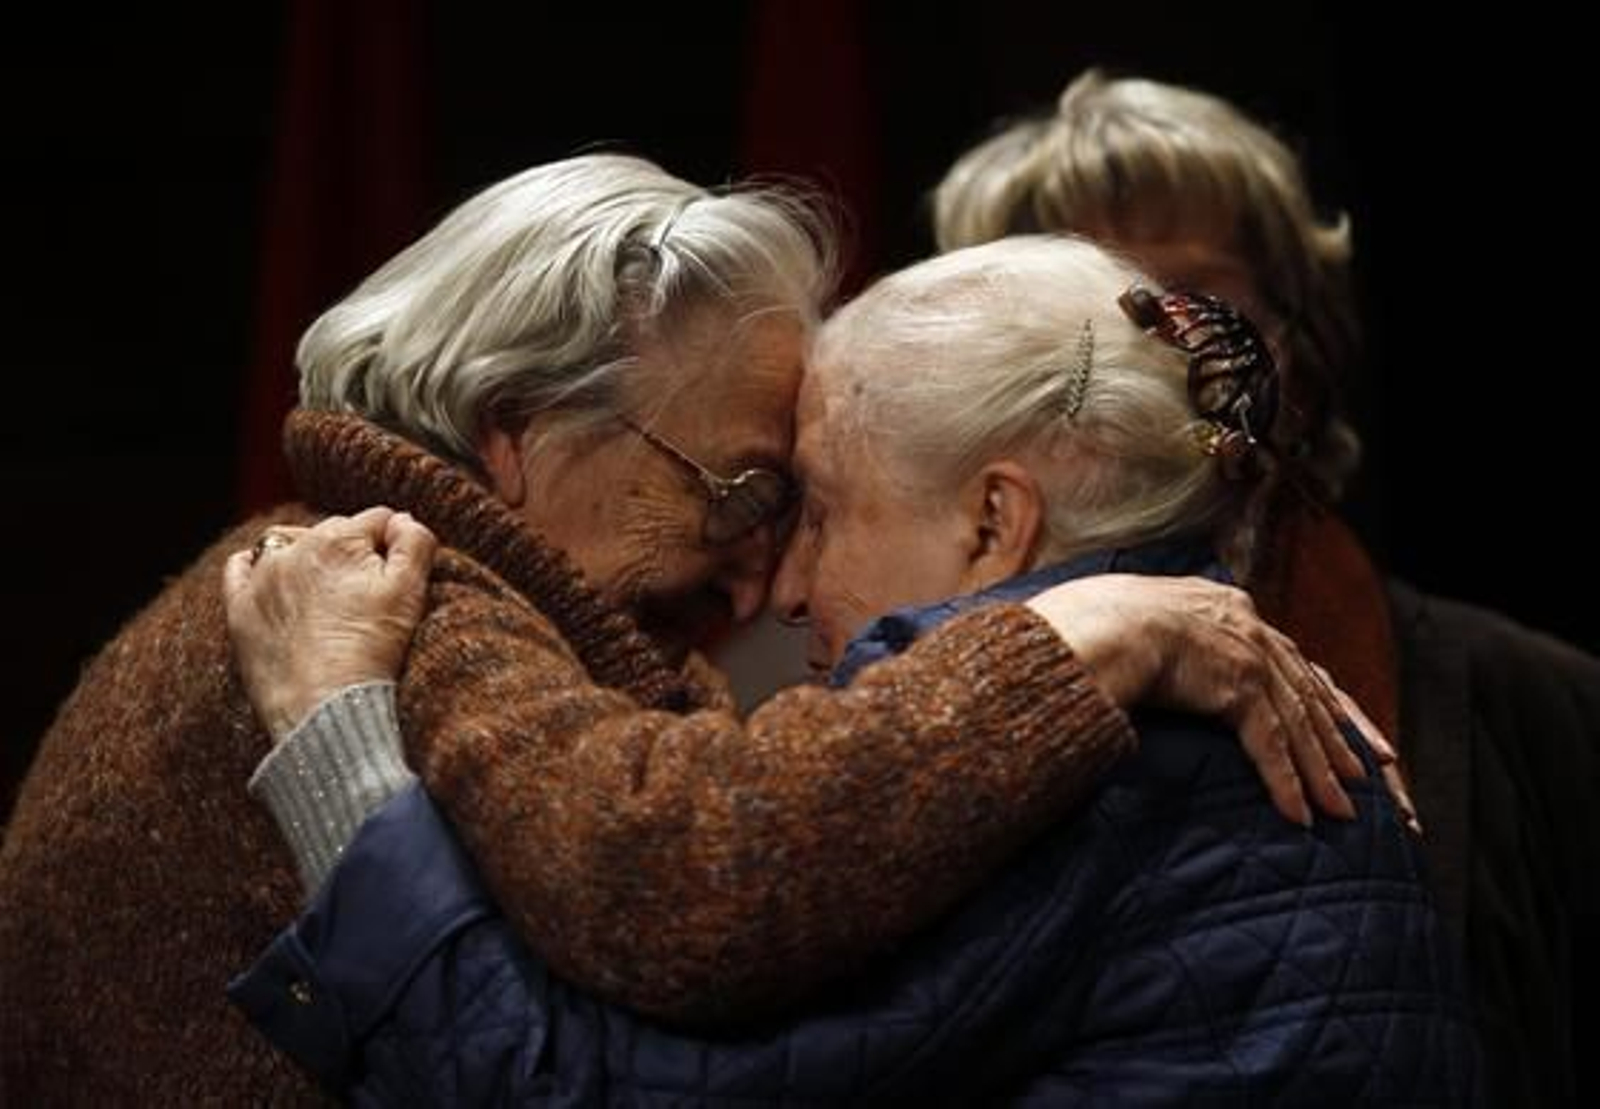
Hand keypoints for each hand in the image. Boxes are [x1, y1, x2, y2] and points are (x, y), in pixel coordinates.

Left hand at [223, 507, 436, 740]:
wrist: (324, 708)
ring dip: (309, 556)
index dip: (396, 545)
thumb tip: (403, 520)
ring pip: (288, 545)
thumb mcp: (410, 591)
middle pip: (335, 532)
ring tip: (328, 590)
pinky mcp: (240, 609)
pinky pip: (240, 568)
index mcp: (337, 539)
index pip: (377, 521)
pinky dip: (255, 566)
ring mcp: (261, 578)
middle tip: (370, 593)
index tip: (401, 576)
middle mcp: (293, 548)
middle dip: (354, 552)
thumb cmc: (372, 650)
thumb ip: (415, 541)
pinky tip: (272, 579)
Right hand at [1026, 574, 1387, 826]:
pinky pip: (1271, 745)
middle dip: (1342, 737)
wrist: (1095, 624)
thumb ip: (1163, 632)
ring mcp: (1247, 655)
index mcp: (1228, 607)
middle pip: (1309, 692)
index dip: (1319, 694)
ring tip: (1342, 811)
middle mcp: (1249, 628)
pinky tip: (1299, 816)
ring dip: (1321, 773)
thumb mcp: (1139, 614)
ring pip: (1298, 724)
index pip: (1289, 658)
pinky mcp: (1237, 687)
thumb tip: (1147, 649)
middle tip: (1372, 772)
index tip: (1343, 721)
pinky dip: (1287, 783)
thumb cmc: (1096, 620)